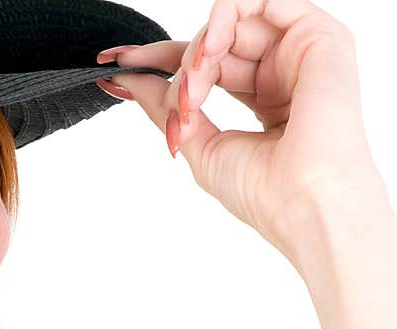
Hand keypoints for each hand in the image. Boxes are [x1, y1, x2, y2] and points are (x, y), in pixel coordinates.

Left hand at [97, 0, 387, 278]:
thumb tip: (128, 78)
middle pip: (211, 43)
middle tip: (158, 91)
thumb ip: (166, 106)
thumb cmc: (262, 191)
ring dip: (196, 52)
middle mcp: (283, 70)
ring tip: (192, 91)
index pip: (204, 65)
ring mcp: (299, 52)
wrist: (303, 203)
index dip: (158, 61)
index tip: (116, 65)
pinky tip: (208, 52)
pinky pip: (260, 0)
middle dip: (170, 61)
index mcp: (264, 97)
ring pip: (230, 25)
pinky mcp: (318, 36)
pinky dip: (223, 19)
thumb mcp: (199, 142)